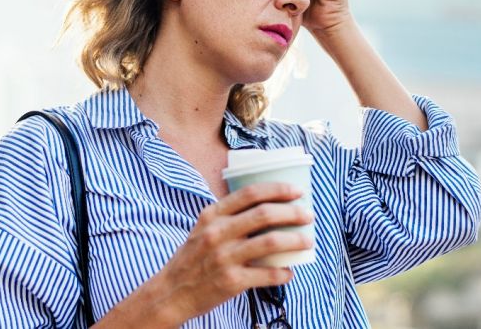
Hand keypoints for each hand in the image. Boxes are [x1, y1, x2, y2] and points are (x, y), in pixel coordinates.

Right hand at [158, 183, 313, 322]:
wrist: (172, 292)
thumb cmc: (193, 258)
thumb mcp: (203, 228)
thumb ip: (228, 217)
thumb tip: (267, 208)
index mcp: (212, 215)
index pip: (249, 193)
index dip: (277, 189)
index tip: (296, 191)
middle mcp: (217, 233)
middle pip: (264, 214)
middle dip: (292, 213)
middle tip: (308, 215)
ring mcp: (224, 257)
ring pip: (270, 242)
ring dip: (295, 241)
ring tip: (308, 241)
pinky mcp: (231, 281)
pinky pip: (267, 274)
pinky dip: (283, 273)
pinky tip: (289, 272)